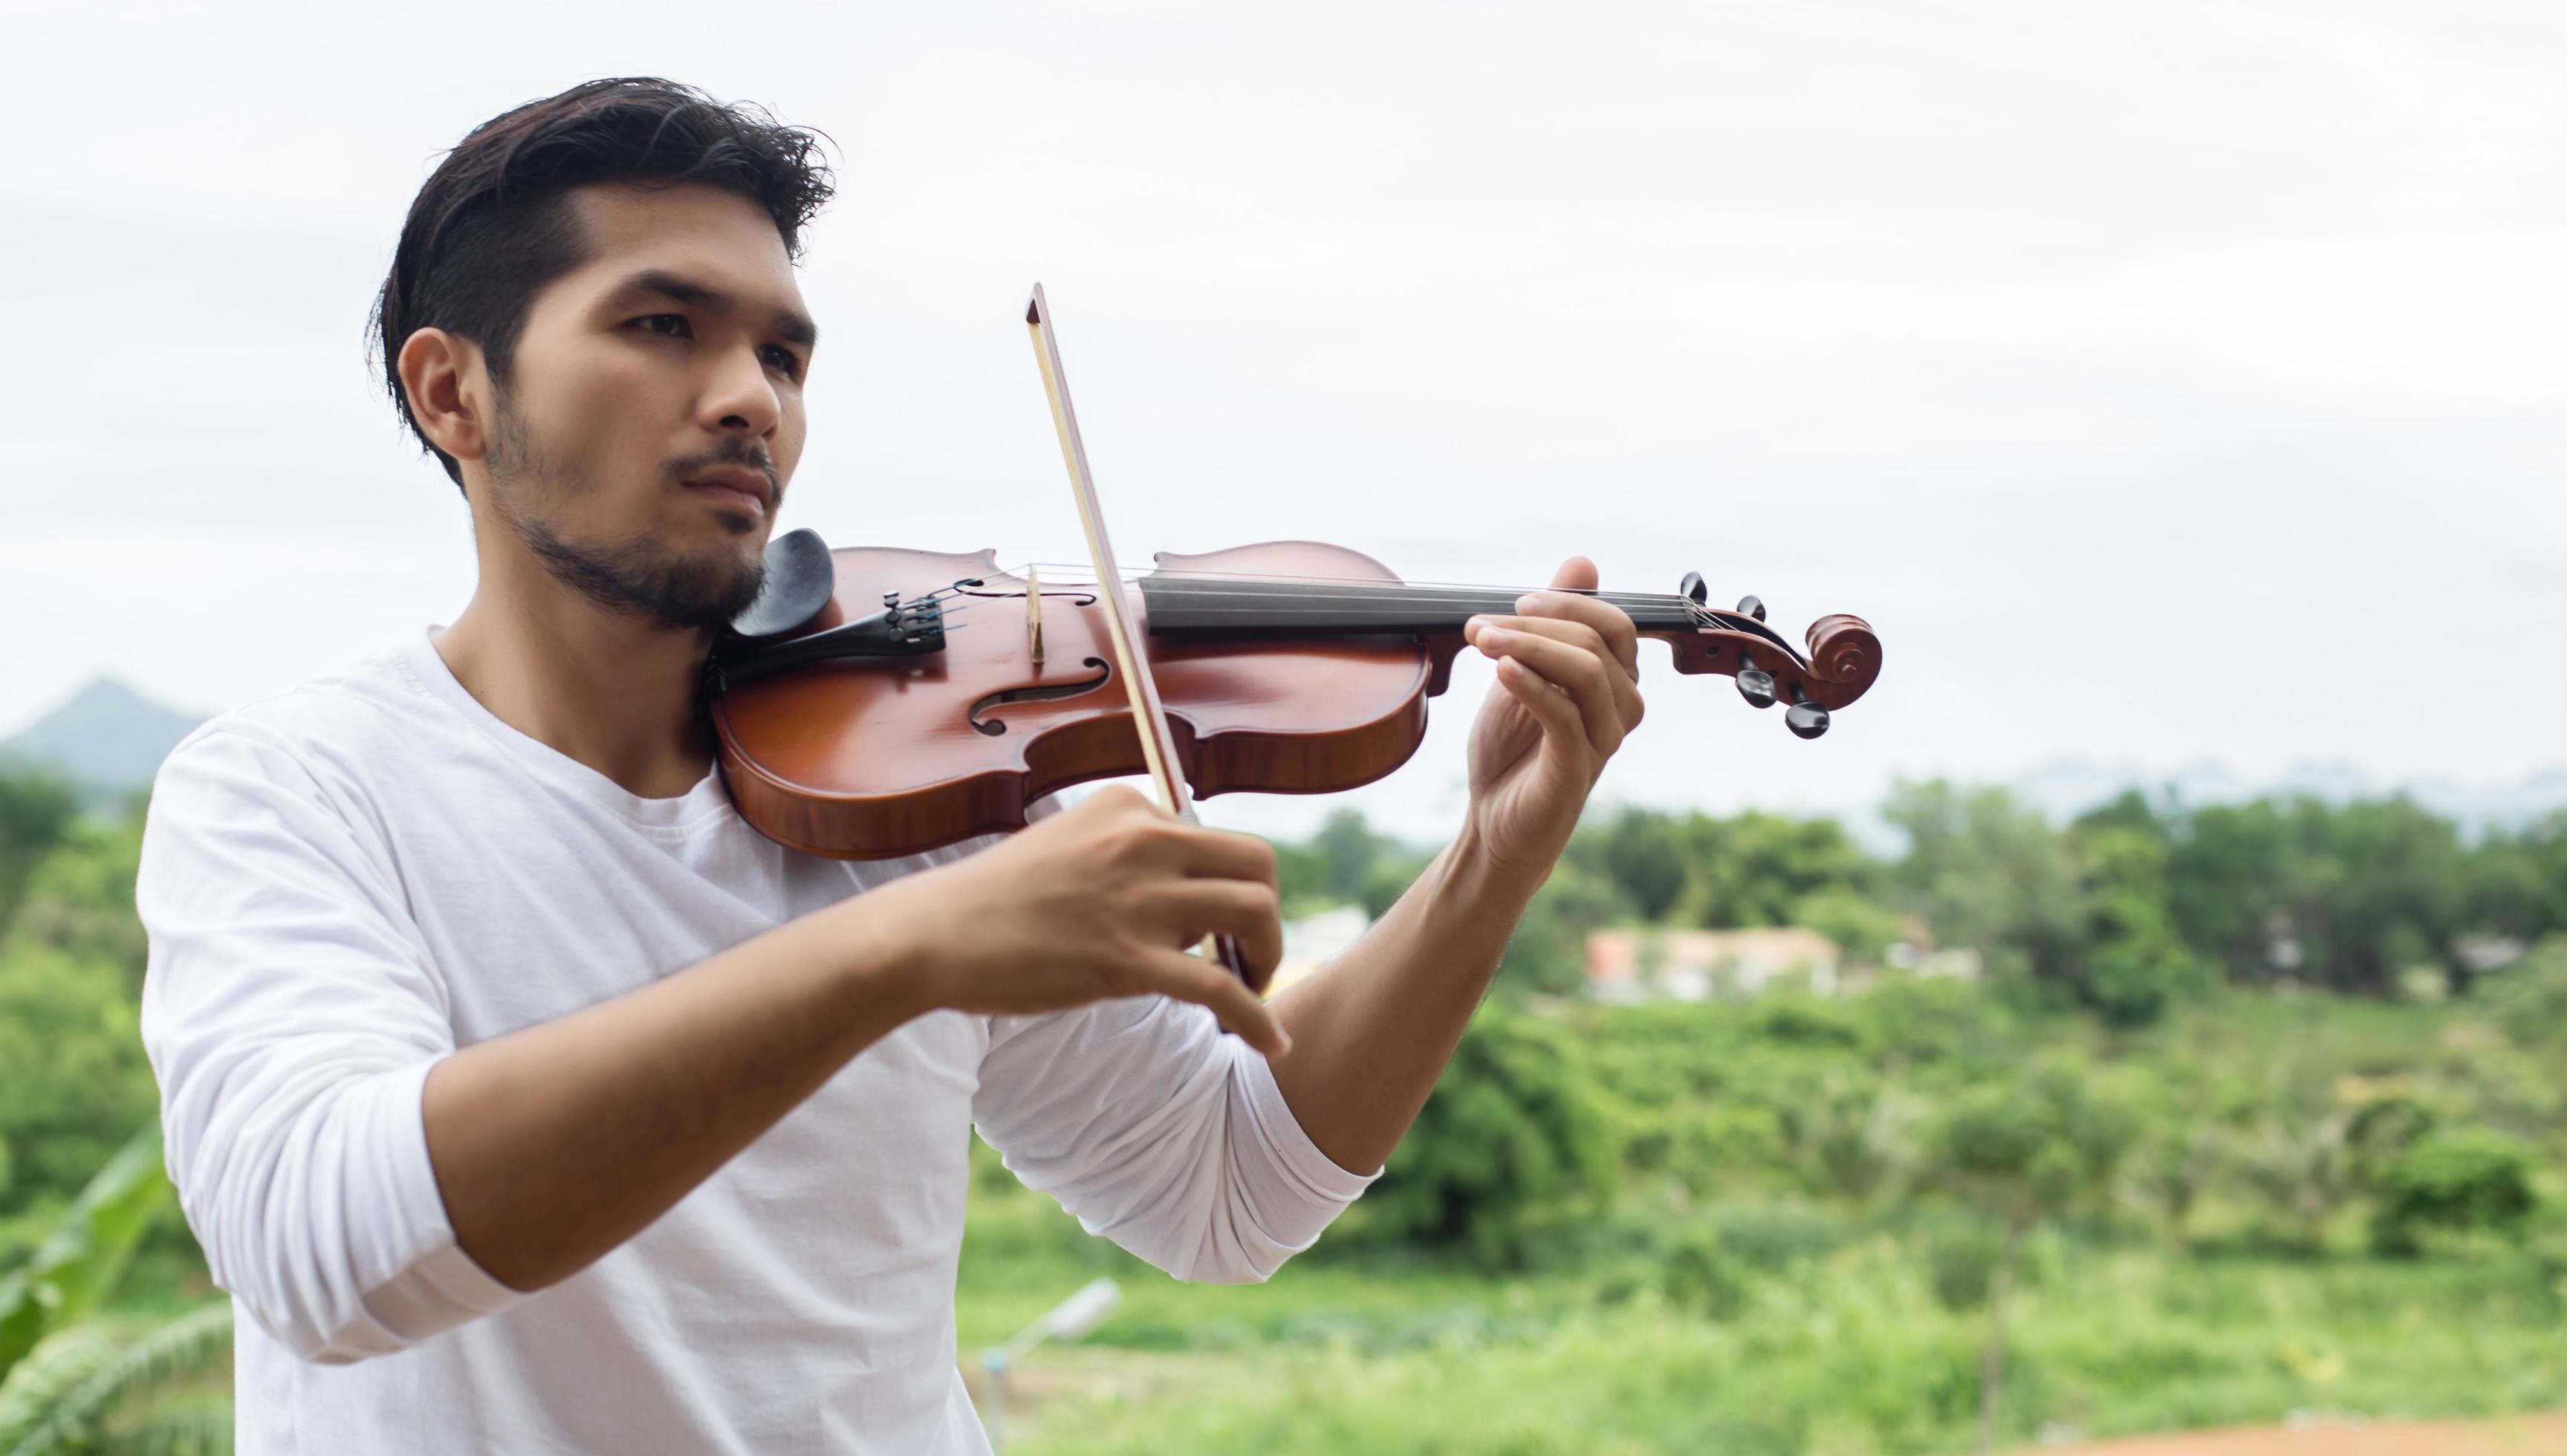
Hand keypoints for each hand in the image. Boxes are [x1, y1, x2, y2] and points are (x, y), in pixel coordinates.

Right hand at [855, 785, 1290, 1055]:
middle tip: (1252, 958)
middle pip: (1259, 864)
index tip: (1217, 929)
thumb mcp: (1067, 845)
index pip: (1217, 841)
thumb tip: (1180, 887)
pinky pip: (1221, 988)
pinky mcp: (1126, 959)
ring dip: (1268, 958)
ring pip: (1254, 913)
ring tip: (1253, 993)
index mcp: (1128, 809)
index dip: (1228, 888)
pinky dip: (1258, 1018)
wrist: (933, 935)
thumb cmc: (994, 900)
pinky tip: (1272, 1045)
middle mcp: (1142, 840)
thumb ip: (1123, 853)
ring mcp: (1137, 899)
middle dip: (1269, 914)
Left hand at [1460, 556, 1644, 877]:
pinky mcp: (1576, 770)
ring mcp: (1604, 741)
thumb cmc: (1512, 749)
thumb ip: (1553, 622)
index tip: (1514, 605)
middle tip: (1477, 626)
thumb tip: (1583, 561)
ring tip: (1481, 642)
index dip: (1567, 604)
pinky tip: (1500, 670)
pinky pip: (1565, 715)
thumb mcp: (1525, 670)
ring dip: (1528, 647)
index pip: (1615, 624)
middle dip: (1535, 624)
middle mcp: (1622, 709)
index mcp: (1616, 682)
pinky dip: (1530, 684)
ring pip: (1587, 672)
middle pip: (1599, 642)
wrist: (1494, 822)